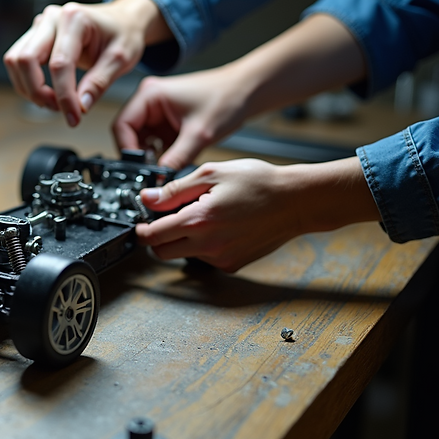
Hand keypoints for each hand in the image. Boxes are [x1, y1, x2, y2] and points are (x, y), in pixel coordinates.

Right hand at [3, 0, 169, 127]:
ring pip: (15, 60)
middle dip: (38, 92)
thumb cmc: (122, 34)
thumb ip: (99, 83)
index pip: (59, 64)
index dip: (64, 96)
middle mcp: (52, 18)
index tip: (74, 117)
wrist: (121, 21)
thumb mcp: (121, 59)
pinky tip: (46, 92)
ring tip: (53, 102)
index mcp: (75, 18)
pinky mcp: (34, 37)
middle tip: (59, 109)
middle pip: (26, 59)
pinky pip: (17, 61)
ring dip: (28, 88)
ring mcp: (40, 26)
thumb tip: (80, 105)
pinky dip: (26, 82)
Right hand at [113, 66, 251, 169]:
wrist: (248, 90)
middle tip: (151, 171)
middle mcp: (150, 99)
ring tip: (166, 165)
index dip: (127, 150)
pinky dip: (161, 153)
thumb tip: (159, 182)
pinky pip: (155, 140)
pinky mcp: (167, 119)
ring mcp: (158, 109)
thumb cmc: (227, 98)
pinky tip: (173, 159)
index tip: (139, 168)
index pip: (122, 126)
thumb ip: (175, 160)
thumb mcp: (199, 135)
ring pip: (141, 139)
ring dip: (150, 155)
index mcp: (150, 94)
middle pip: (128, 133)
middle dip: (139, 155)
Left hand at [135, 157, 379, 271]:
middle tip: (167, 219)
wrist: (297, 201)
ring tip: (203, 216)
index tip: (141, 223)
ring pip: (183, 255)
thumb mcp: (212, 173)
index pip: (152, 236)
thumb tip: (146, 199)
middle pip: (162, 252)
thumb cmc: (260, 183)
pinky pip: (205, 258)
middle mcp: (208, 244)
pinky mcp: (232, 264)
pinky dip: (204, 246)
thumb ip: (174, 190)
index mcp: (198, 220)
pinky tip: (220, 226)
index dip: (141, 229)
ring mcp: (221, 258)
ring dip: (183, 240)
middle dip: (158, 237)